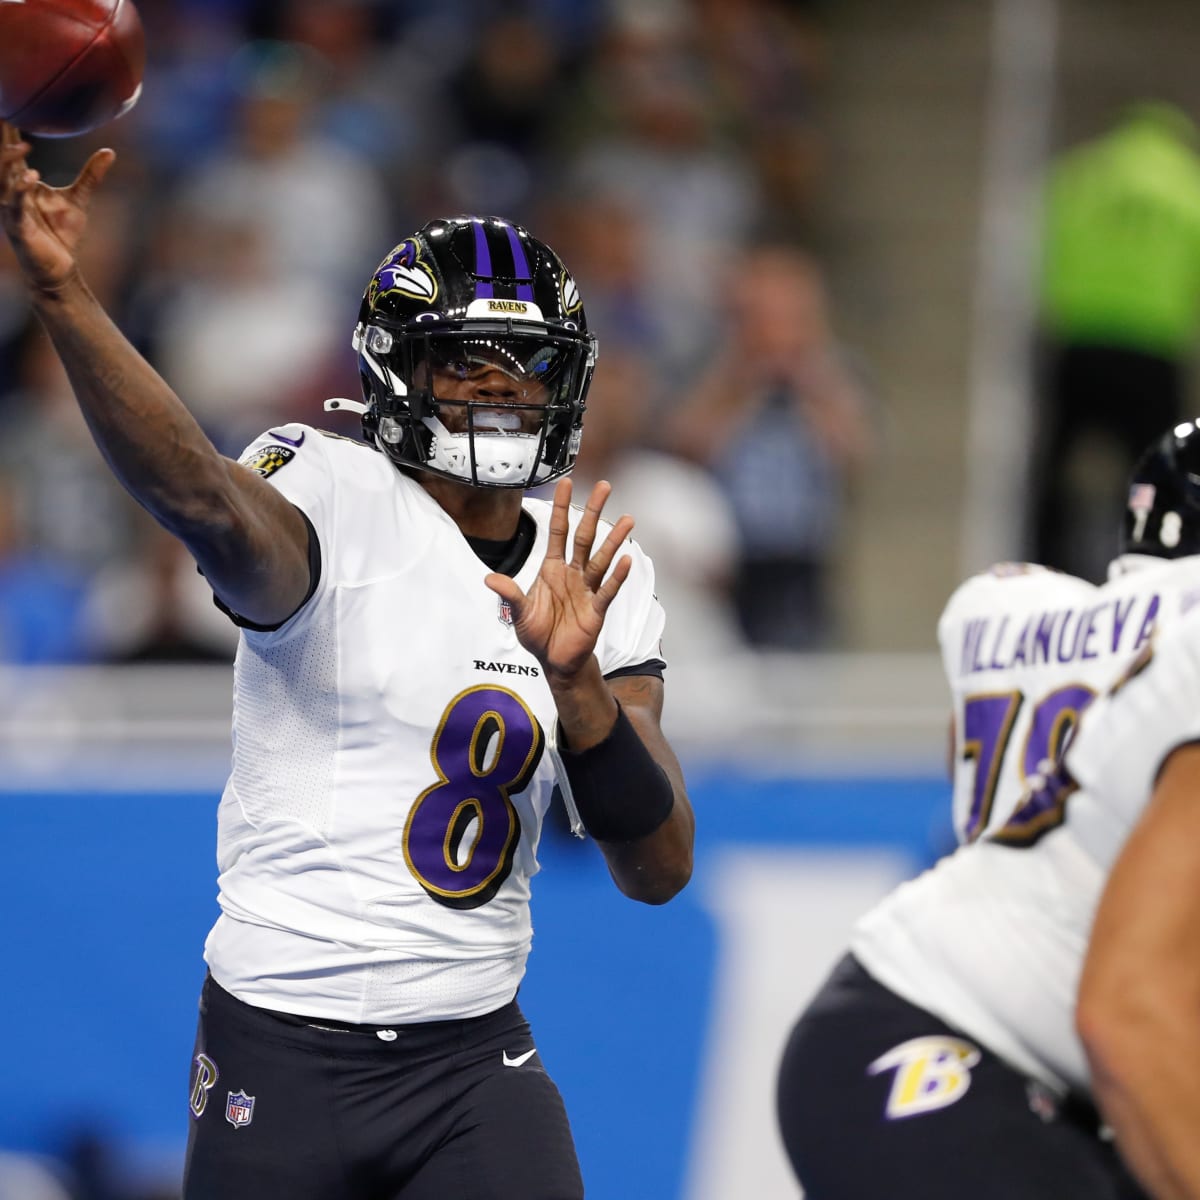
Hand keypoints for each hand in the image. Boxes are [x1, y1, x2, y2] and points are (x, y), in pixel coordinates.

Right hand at [0, 122, 114, 292]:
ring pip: (1, 178)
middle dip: (2, 138)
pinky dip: (20, 190)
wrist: (60, 269)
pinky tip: (30, 177)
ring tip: (25, 146)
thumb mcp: (79, 199)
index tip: (11, 103)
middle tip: (6, 113)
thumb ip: (91, 175)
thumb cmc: (62, 234)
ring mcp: (10, 208)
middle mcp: (9, 190)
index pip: (11, 149)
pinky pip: (13, 204)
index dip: (9, 128)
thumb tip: (109, 152)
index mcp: (21, 181)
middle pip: (1, 158)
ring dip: (9, 161)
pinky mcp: (16, 226)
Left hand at [485, 478, 633, 682]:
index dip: (560, 507)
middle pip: (584, 536)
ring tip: (628, 519)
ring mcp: (586, 590)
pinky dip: (616, 576)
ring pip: (601, 559)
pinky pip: (607, 590)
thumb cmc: (537, 634)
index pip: (557, 531)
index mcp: (552, 569)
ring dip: (614, 540)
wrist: (554, 661)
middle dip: (593, 511)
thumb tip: (490, 579)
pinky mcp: (596, 610)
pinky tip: (626, 560)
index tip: (565, 483)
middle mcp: (572, 574)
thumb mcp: (518, 613)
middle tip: (604, 486)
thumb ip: (509, 594)